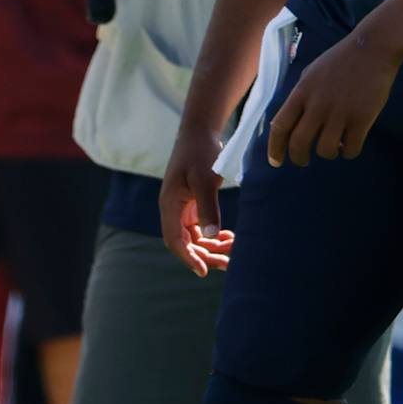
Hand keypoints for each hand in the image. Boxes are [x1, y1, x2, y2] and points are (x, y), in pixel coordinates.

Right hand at [160, 125, 234, 275]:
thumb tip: (211, 237)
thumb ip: (208, 208)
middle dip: (205, 255)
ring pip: (193, 238)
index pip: (174, 240)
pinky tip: (229, 236)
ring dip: (211, 247)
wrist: (200, 131)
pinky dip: (213, 235)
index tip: (204, 271)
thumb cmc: (201, 152)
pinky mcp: (191, 203)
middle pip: (184, 243)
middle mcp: (172, 208)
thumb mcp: (205, 180)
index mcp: (169, 203)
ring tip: (233, 249)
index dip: (188, 258)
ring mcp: (181, 207)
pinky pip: (199, 228)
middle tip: (229, 263)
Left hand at [265, 33, 399, 167]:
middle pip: (299, 143)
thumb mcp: (310, 74)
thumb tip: (288, 121)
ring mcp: (340, 113)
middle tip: (302, 161)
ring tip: (333, 147)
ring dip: (327, 154)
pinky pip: (351, 149)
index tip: (276, 162)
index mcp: (301, 92)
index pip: (280, 126)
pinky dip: (348, 152)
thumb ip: (300, 96)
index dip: (275, 148)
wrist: (371, 49)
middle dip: (298, 158)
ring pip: (326, 150)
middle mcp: (317, 105)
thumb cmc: (339, 60)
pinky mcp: (362, 119)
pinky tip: (349, 144)